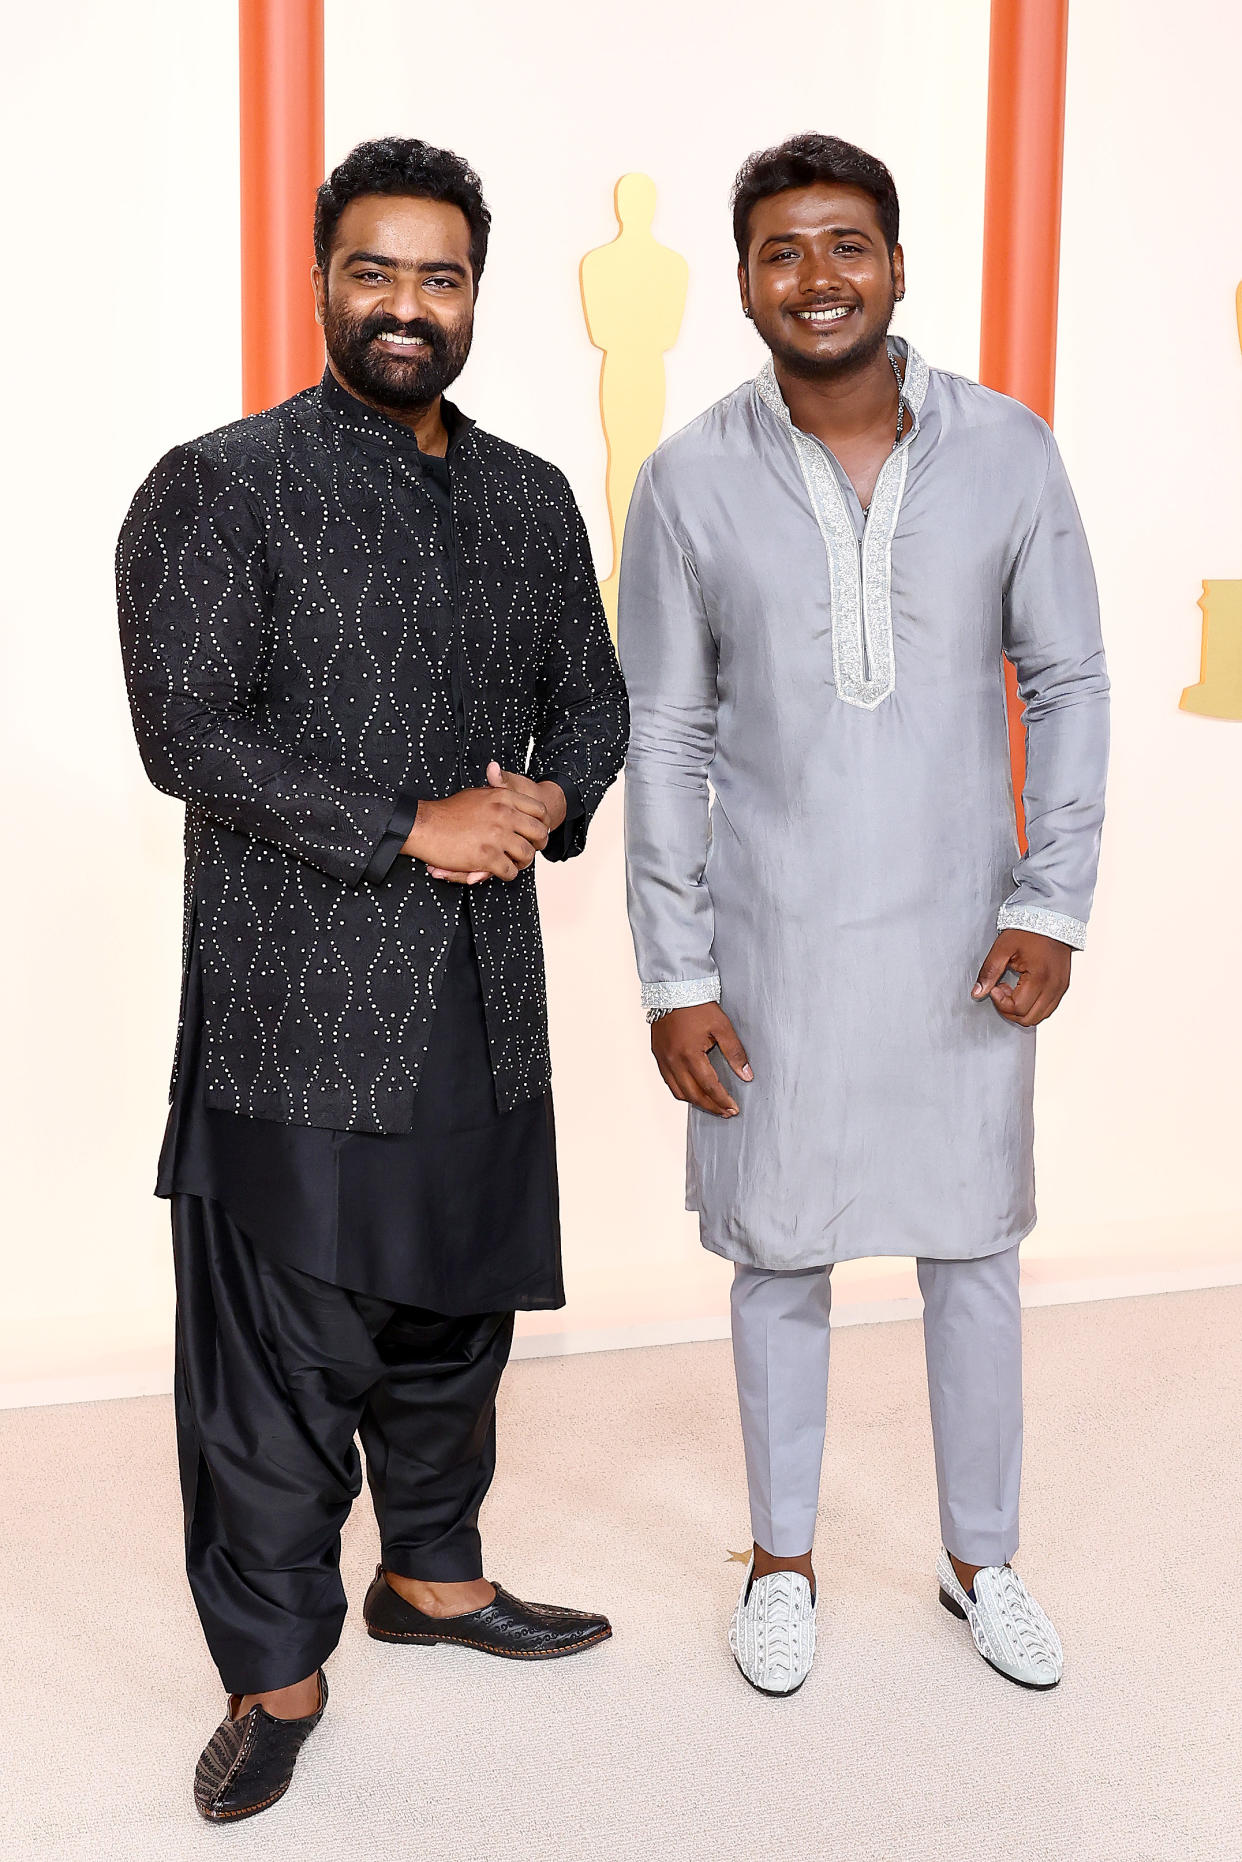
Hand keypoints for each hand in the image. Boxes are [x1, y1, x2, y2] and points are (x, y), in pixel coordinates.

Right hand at [424, 763, 566, 882]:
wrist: (425, 825)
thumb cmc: (448, 812)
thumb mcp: (477, 792)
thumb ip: (495, 789)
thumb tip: (499, 775)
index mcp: (503, 796)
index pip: (539, 810)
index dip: (542, 824)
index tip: (536, 832)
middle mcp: (504, 814)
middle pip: (538, 833)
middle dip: (537, 845)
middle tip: (528, 850)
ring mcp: (497, 836)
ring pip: (526, 855)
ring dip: (521, 862)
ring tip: (513, 862)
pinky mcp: (487, 856)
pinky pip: (509, 871)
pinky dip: (507, 874)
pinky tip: (498, 871)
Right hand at [651, 1003, 751, 1117]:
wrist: (673, 989)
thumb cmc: (698, 1005)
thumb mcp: (722, 1026)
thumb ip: (735, 1053)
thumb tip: (747, 1075)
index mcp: (690, 1054)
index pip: (709, 1086)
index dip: (723, 1100)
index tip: (734, 1109)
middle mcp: (673, 1061)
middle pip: (693, 1095)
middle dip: (711, 1106)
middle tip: (726, 1112)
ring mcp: (663, 1059)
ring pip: (678, 1092)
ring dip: (695, 1102)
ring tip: (712, 1105)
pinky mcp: (658, 1055)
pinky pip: (669, 1081)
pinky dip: (682, 1091)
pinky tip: (693, 1091)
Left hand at [972, 930, 1071, 1026]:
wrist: (1053, 917)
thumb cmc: (1028, 930)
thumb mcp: (1003, 947)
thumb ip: (989, 972)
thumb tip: (977, 993)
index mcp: (1040, 977)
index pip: (1018, 1008)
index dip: (1001, 1002)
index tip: (995, 986)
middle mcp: (1054, 987)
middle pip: (1029, 1018)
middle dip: (1010, 1010)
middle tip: (1001, 989)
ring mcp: (1060, 988)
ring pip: (1039, 1017)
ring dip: (1022, 1010)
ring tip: (1013, 988)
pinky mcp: (1063, 986)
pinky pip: (1048, 1008)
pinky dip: (1033, 1006)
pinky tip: (1024, 989)